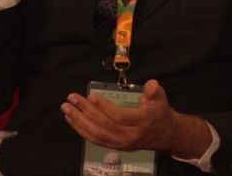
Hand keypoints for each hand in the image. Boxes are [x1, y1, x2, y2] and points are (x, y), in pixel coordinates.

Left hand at [60, 79, 211, 158]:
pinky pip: (95, 140)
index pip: (119, 117)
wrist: (164, 135)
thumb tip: (151, 84)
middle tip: (72, 99)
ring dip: (79, 121)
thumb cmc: (159, 113)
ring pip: (96, 135)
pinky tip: (72, 120)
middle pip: (103, 125)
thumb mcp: (160, 99)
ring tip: (67, 109)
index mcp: (141, 122)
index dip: (104, 107)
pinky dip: (82, 130)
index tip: (91, 95)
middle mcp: (129, 136)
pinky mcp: (115, 146)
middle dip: (85, 111)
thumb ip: (154, 91)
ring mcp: (121, 143)